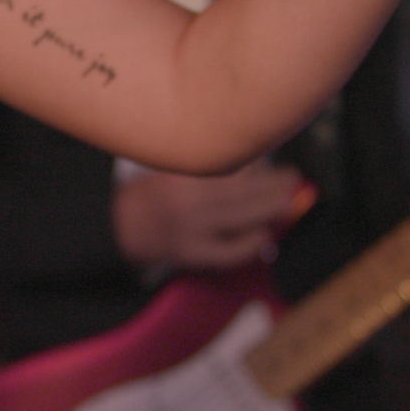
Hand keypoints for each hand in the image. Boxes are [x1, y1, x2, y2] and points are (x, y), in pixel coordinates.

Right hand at [113, 160, 313, 272]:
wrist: (117, 225)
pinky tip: (264, 234)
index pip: (231, 165)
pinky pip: (229, 252)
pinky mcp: (191, 254)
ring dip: (271, 209)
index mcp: (180, 173)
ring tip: (288, 199)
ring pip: (242, 220)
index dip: (258, 162)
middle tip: (292, 177)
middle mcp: (187, 202)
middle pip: (244, 193)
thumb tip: (254, 161)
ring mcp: (190, 231)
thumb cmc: (147, 191)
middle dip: (274, 185)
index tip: (270, 156)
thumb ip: (205, 163)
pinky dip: (251, 244)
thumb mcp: (169, 165)